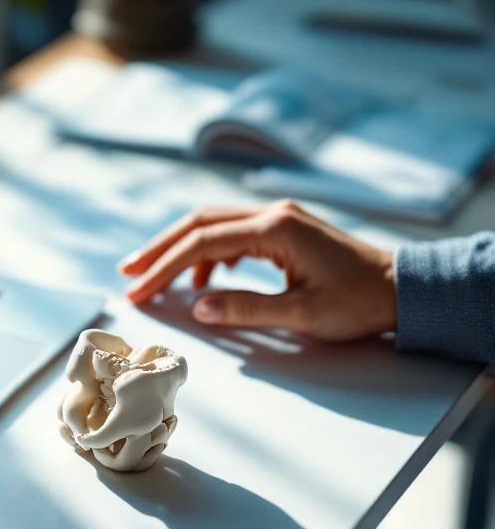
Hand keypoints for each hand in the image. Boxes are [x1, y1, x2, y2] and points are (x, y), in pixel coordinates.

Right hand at [118, 200, 395, 341]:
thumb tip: (197, 307)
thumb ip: (245, 309)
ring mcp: (278, 218)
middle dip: (159, 249)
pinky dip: (208, 255)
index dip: (163, 267)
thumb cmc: (358, 303)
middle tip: (126, 273)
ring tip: (152, 277)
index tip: (137, 291)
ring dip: (179, 250)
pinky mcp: (283, 229)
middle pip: (199, 222)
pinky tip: (202, 281)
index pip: (202, 243)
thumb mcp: (302, 314)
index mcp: (275, 229)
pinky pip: (232, 234)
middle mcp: (273, 214)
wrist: (402, 289)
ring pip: (212, 225)